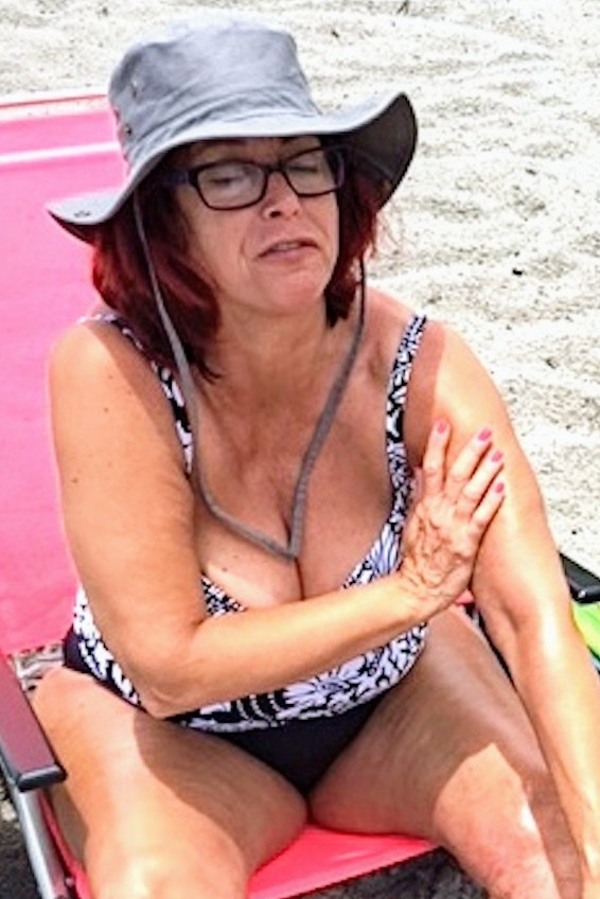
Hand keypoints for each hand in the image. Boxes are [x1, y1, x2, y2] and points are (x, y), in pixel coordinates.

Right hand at [399, 420, 504, 617]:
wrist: (416, 588)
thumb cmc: (416, 558)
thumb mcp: (412, 522)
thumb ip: (418, 494)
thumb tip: (420, 470)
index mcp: (425, 506)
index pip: (430, 467)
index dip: (437, 444)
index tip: (444, 424)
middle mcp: (438, 512)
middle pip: (453, 474)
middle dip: (468, 451)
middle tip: (482, 432)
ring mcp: (453, 526)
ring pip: (469, 492)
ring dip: (484, 470)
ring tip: (496, 453)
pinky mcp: (466, 542)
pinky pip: (480, 517)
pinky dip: (491, 500)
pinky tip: (500, 486)